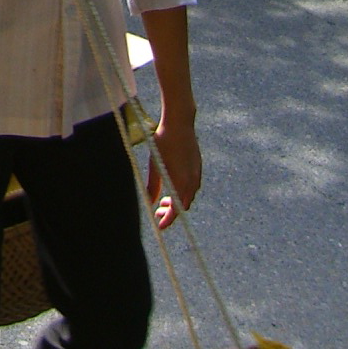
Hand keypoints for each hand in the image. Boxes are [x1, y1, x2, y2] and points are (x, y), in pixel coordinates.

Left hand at [147, 113, 200, 229]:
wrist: (180, 122)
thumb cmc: (163, 142)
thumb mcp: (155, 164)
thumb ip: (153, 185)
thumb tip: (150, 202)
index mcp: (181, 182)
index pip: (176, 211)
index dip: (167, 221)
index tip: (159, 226)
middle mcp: (192, 181)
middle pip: (183, 205)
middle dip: (171, 212)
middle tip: (157, 212)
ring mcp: (197, 173)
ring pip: (188, 196)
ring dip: (177, 200)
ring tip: (163, 200)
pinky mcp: (198, 166)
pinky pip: (192, 185)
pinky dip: (182, 190)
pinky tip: (172, 185)